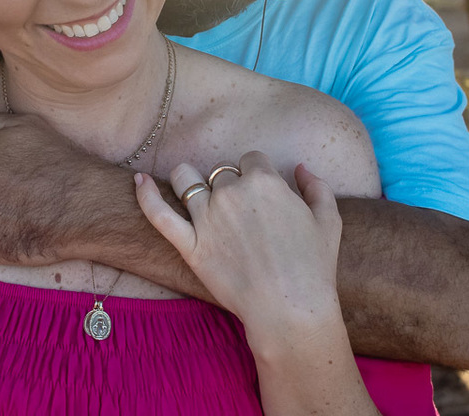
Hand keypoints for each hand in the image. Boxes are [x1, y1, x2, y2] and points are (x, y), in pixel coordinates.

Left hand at [134, 151, 344, 345]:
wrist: (291, 309)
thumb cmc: (314, 267)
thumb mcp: (329, 221)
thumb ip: (317, 187)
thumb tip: (301, 168)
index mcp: (264, 181)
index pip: (251, 160)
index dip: (257, 175)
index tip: (262, 195)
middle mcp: (231, 193)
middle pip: (220, 172)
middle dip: (227, 184)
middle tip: (239, 211)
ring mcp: (206, 218)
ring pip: (186, 180)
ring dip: (188, 179)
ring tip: (191, 187)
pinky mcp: (190, 245)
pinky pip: (159, 214)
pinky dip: (146, 195)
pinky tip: (139, 181)